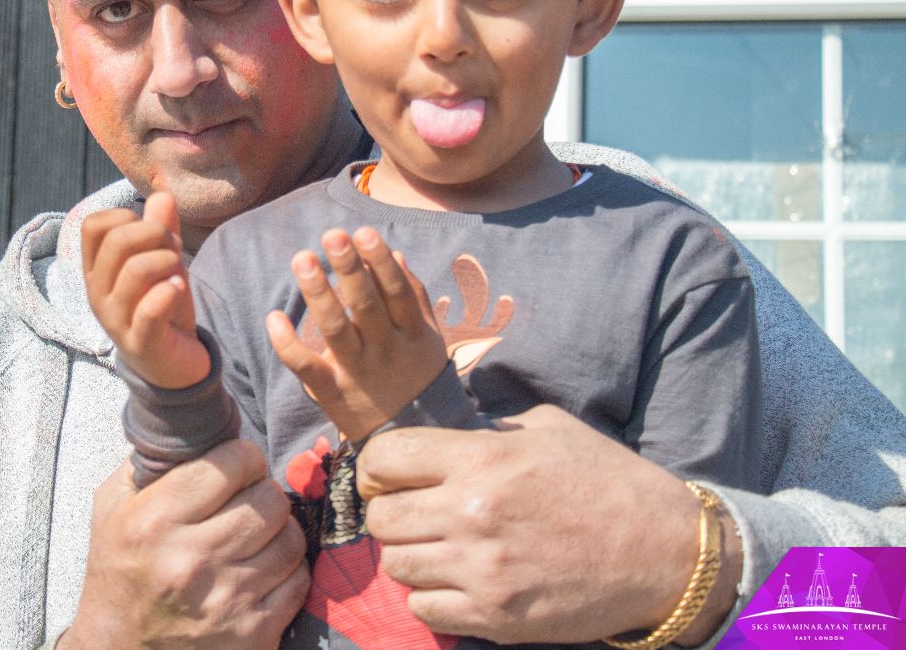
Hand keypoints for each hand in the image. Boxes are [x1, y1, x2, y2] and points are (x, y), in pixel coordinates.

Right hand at [60, 440, 310, 649]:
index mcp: (154, 521)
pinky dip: (287, 570)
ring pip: (291, 539)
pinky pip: (298, 581)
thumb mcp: (111, 508)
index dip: (243, 456)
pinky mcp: (253, 634)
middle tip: (250, 499)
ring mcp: (226, 600)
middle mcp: (191, 559)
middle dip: (264, 491)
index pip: (231, 463)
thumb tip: (196, 425)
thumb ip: (148, 462)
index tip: (239, 465)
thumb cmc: (118, 572)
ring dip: (280, 530)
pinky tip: (263, 568)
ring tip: (259, 533)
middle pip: (269, 499)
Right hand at [82, 191, 209, 389]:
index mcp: (96, 270)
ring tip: (178, 273)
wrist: (172, 367)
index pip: (94, 225)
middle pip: (116, 241)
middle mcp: (97, 294)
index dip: (126, 216)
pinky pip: (149, 310)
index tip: (151, 231)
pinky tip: (177, 290)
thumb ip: (161, 228)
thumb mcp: (162, 264)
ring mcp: (115, 320)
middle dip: (155, 234)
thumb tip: (163, 194)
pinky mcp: (140, 343)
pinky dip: (168, 292)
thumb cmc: (161, 307)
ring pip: (136, 271)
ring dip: (168, 261)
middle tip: (174, 249)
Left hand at [265, 226, 446, 439]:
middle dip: (350, 268)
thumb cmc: (416, 376)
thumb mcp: (429, 339)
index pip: (397, 292)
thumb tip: (397, 255)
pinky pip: (306, 367)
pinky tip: (274, 317)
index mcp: (412, 334)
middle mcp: (386, 351)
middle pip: (366, 305)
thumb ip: (415, 297)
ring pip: (336, 330)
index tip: (365, 232)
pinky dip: (288, 344)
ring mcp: (357, 373)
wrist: (412, 441)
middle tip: (333, 235)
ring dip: (319, 294)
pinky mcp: (331, 392)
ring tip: (303, 259)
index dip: (381, 262)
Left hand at [356, 404, 742, 644]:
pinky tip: (456, 584)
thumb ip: (489, 428)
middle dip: (390, 514)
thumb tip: (445, 432)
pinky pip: (424, 610)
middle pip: (381, 517)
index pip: (384, 457)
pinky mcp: (496, 617)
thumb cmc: (610, 481)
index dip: (376, 467)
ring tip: (440, 550)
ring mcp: (482, 569)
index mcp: (482, 457)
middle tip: (416, 516)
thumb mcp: (549, 429)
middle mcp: (472, 511)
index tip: (389, 477)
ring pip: (396, 565)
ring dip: (411, 556)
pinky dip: (430, 599)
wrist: (669, 553)